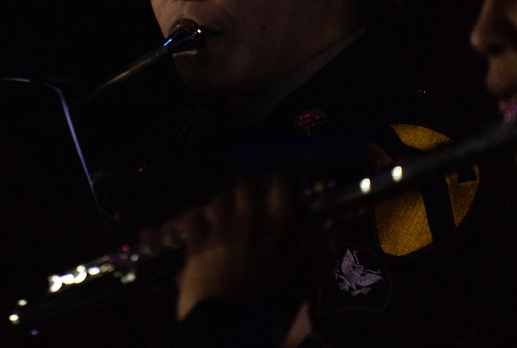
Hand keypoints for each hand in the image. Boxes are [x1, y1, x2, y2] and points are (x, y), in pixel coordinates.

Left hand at [167, 177, 312, 330]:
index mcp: (280, 226)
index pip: (282, 183)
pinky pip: (194, 219)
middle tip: (249, 207)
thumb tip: (323, 234)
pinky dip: (198, 222)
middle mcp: (249, 219)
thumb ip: (317, 255)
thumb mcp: (304, 285)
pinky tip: (202, 232)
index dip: (279, 185)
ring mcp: (220, 230)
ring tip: (226, 219)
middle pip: (245, 185)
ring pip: (219, 199)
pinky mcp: (196, 244)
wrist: (230, 333)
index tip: (278, 191)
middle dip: (247, 193)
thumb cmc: (271, 311)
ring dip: (223, 206)